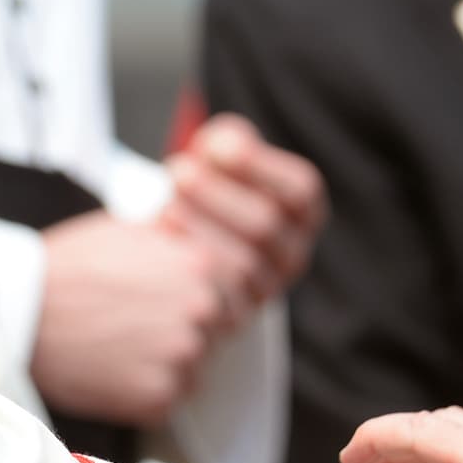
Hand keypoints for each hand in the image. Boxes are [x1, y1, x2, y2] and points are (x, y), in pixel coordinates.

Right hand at [30, 209, 224, 427]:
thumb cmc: (66, 266)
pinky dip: (142, 391)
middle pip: (216, 329)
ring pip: (193, 366)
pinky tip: (109, 369)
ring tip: (117, 345)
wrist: (16, 311)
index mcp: (202, 264)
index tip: (167, 298)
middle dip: (184, 329)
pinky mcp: (158, 398)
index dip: (201, 294)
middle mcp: (203, 310)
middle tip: (134, 325)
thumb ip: (180, 237)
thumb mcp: (130, 228)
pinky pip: (166, 399)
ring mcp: (183, 357)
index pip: (233, 288)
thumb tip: (208, 233)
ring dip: (165, 361)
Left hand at [160, 114, 325, 314]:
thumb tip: (221, 145)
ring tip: (164, 207)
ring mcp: (265, 289)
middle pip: (265, 224)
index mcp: (302, 213)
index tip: (214, 146)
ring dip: (196, 228)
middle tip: (177, 171)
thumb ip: (225, 144)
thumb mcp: (217, 162)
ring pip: (240, 265)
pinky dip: (182, 267)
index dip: (258, 165)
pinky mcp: (232, 319)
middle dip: (215, 193)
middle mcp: (292, 254)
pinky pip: (213, 299)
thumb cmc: (203, 196)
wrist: (174, 255)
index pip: (300, 190)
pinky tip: (160, 243)